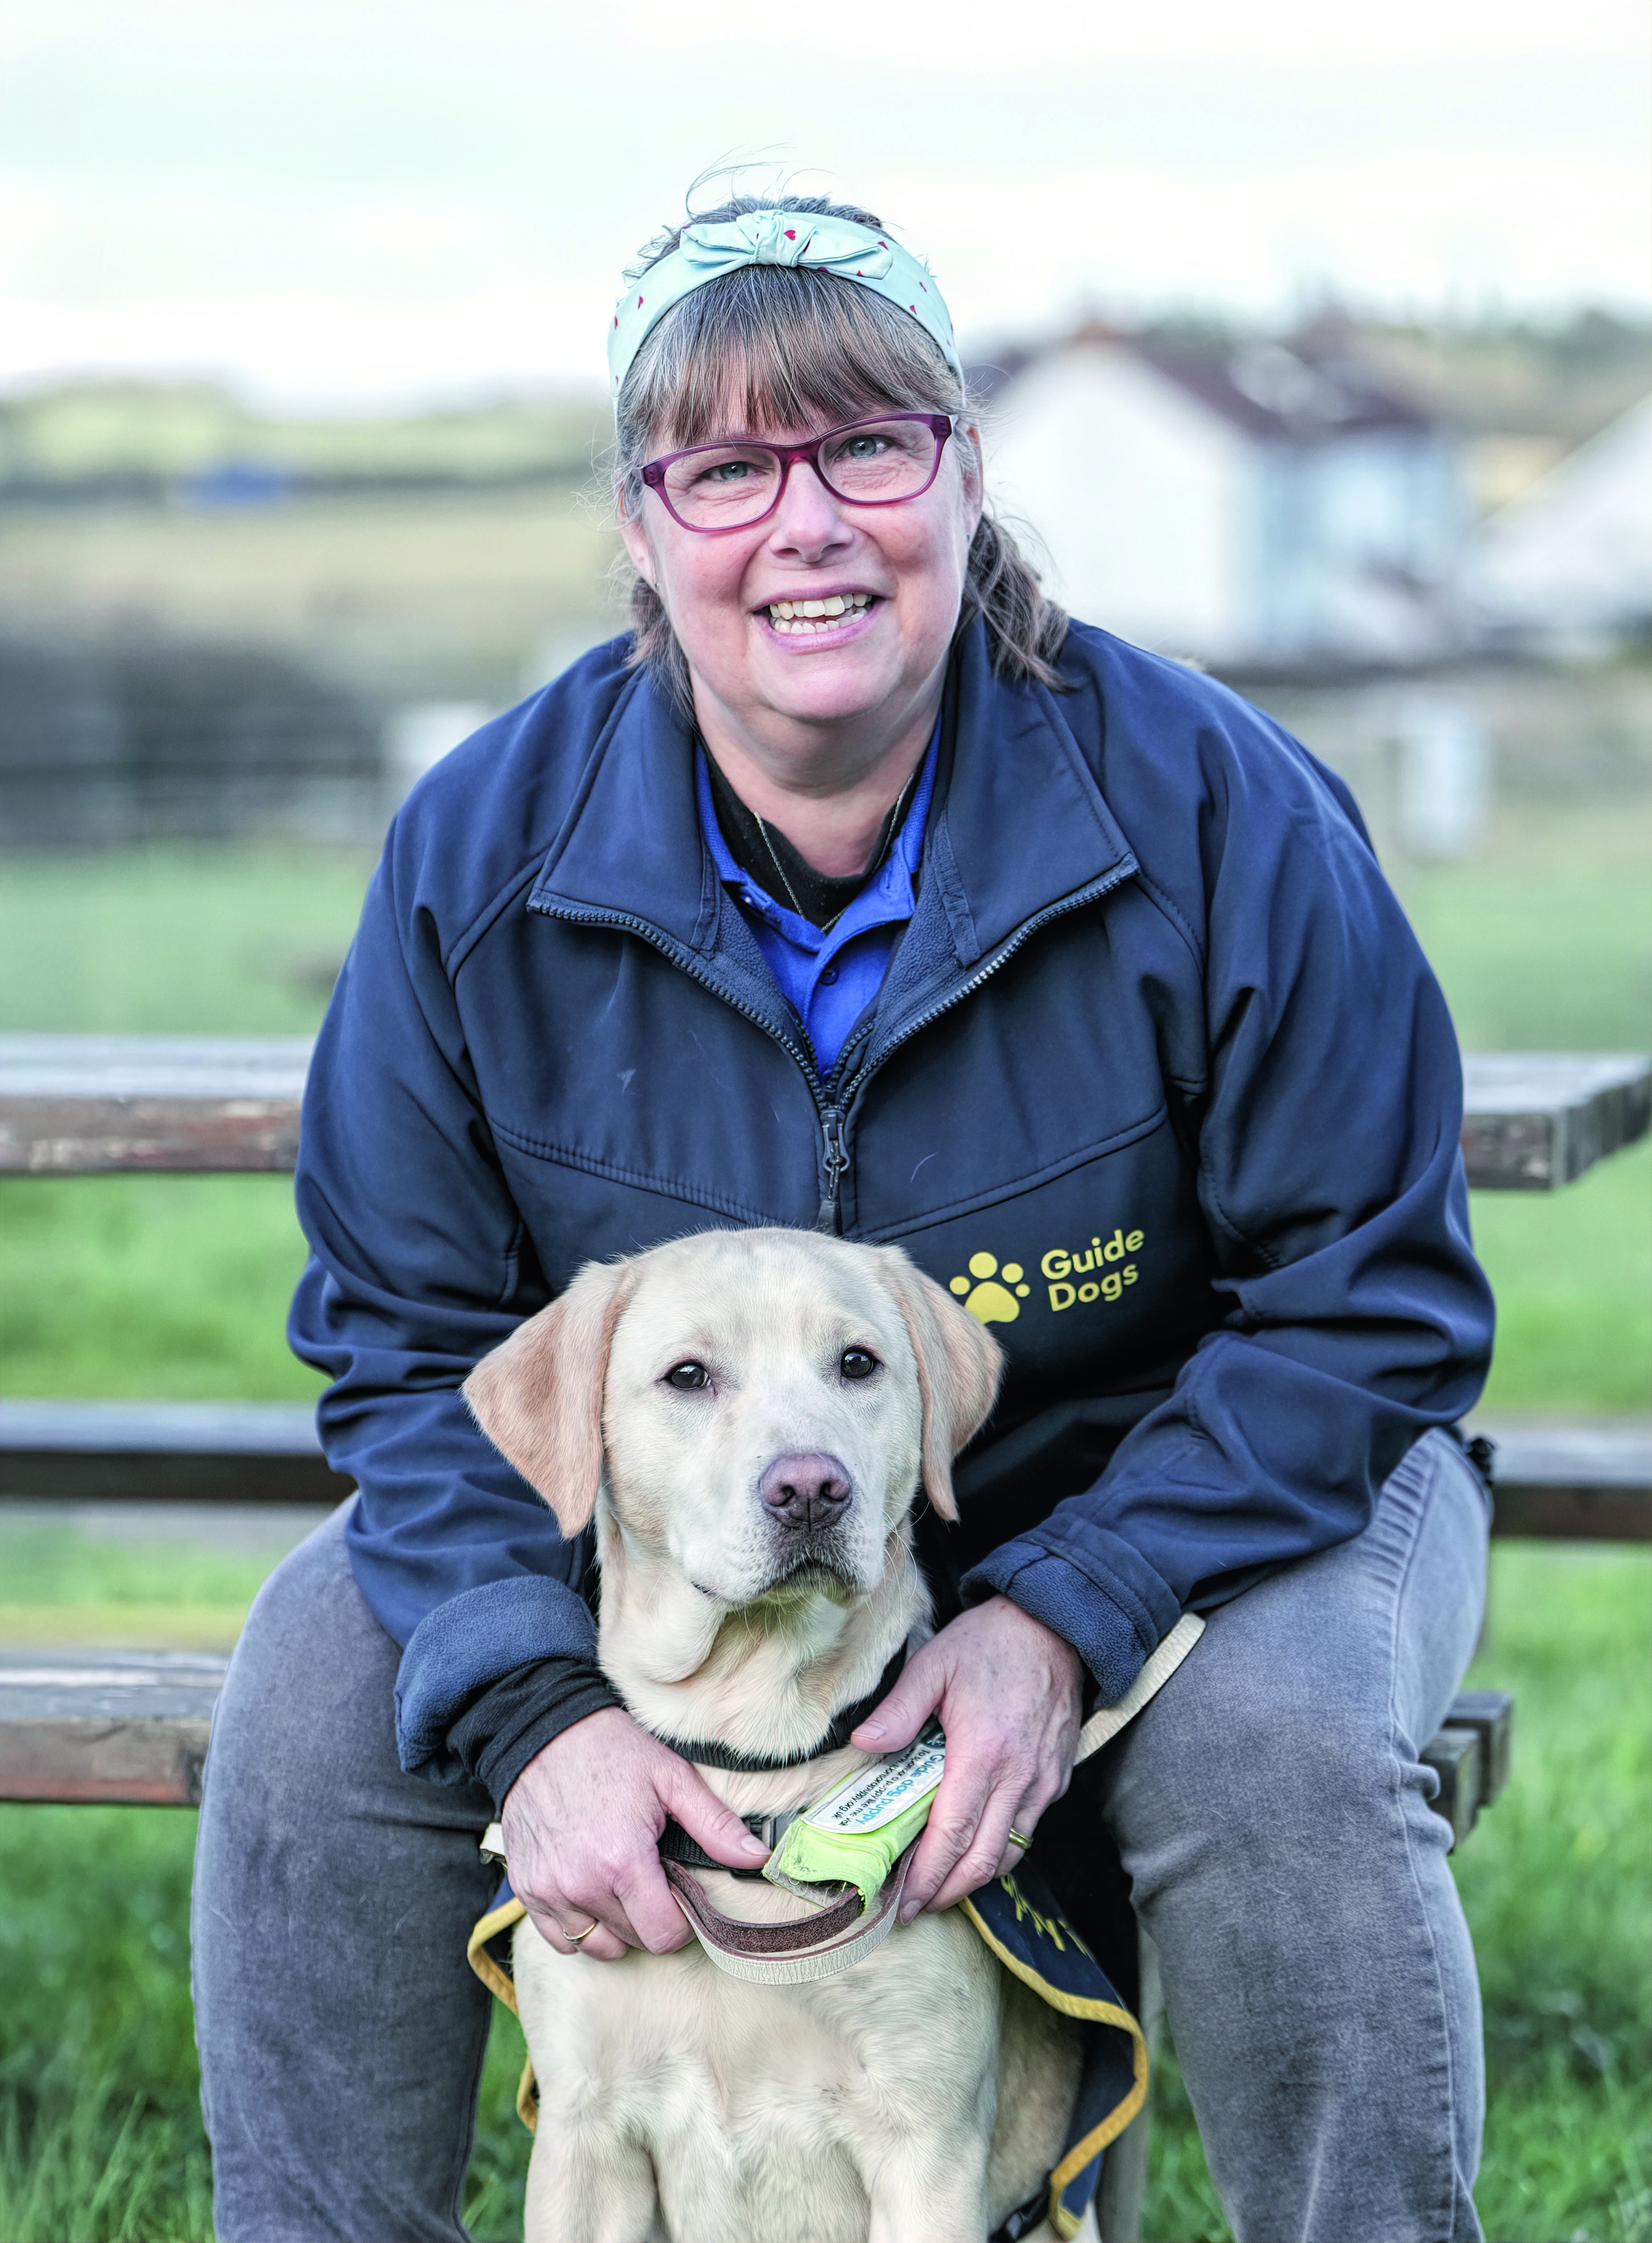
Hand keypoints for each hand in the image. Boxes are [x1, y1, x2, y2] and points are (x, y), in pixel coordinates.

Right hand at [500, 1705, 769, 1961]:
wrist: (542, 1732)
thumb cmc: (611, 1750)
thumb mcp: (670, 1776)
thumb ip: (715, 1824)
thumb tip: (758, 1858)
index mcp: (622, 1861)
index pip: (664, 1936)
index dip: (682, 1920)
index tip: (680, 1891)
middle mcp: (581, 1885)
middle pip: (634, 1940)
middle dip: (650, 1915)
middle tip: (651, 1873)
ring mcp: (548, 1890)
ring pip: (597, 1945)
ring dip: (616, 1925)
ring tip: (620, 1881)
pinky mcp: (526, 1888)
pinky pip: (559, 1939)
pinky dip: (578, 1924)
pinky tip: (589, 1887)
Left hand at [851, 1596, 1083, 1920]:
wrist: (1054, 1626)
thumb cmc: (989, 1643)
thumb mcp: (934, 1664)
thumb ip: (898, 1709)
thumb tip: (863, 1746)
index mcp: (983, 1752)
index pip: (951, 1835)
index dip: (926, 1876)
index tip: (902, 1901)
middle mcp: (1018, 1777)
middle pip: (982, 1860)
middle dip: (946, 1892)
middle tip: (914, 1907)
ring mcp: (1043, 1782)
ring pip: (1009, 1853)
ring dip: (973, 1878)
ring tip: (939, 1886)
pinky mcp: (1058, 1779)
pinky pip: (1028, 1831)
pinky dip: (999, 1850)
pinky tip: (973, 1848)